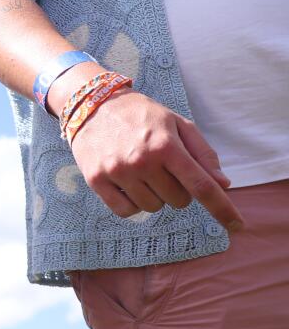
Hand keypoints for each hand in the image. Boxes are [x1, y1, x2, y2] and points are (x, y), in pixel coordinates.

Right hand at [69, 90, 243, 228]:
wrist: (91, 104)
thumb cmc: (141, 114)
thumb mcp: (177, 124)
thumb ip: (203, 153)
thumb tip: (223, 184)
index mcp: (167, 146)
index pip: (201, 185)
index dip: (222, 208)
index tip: (236, 225)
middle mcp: (143, 161)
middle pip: (178, 201)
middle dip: (178, 190)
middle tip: (164, 170)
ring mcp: (118, 172)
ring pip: (152, 207)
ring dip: (154, 196)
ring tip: (142, 174)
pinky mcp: (97, 180)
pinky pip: (125, 211)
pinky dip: (132, 204)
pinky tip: (128, 185)